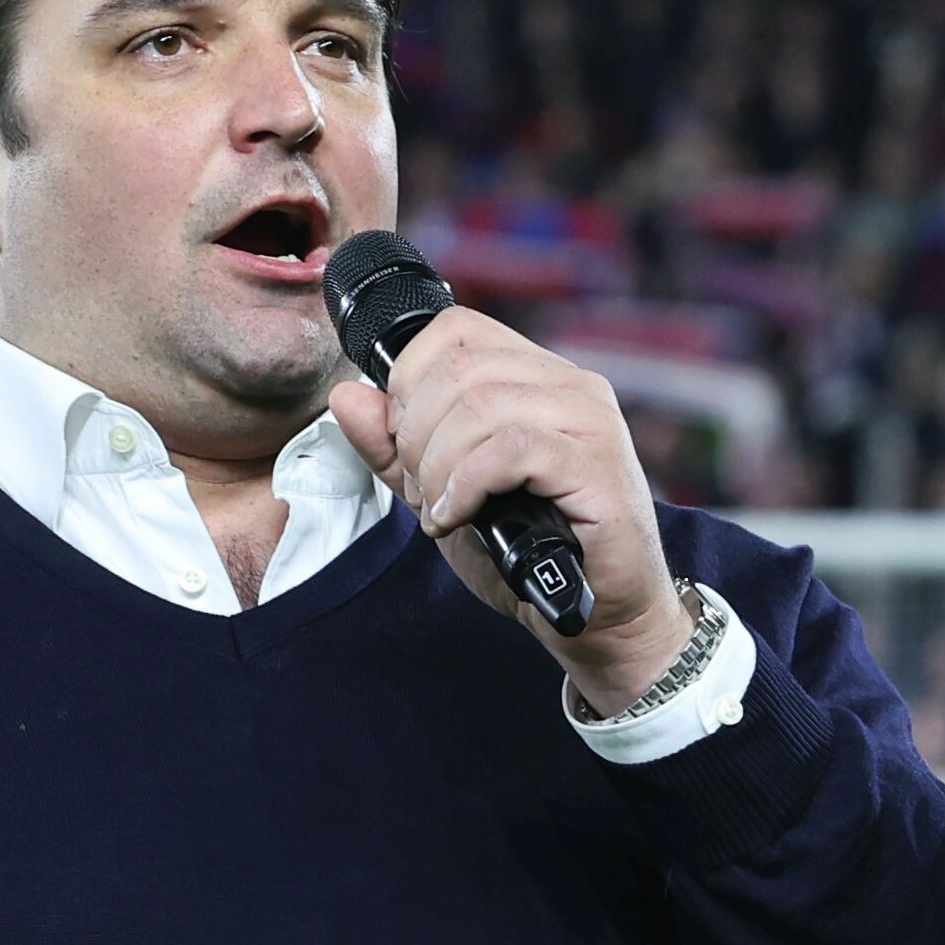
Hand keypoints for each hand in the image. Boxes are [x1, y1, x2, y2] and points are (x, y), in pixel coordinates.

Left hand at [328, 307, 686, 716]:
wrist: (595, 615)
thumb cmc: (527, 552)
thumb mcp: (442, 494)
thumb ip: (393, 448)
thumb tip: (346, 394)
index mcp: (535, 376)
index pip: (455, 329)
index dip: (408, 379)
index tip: (401, 440)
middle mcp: (568, 385)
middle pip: (458, 368)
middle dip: (416, 433)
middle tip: (421, 488)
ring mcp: (588, 420)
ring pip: (480, 406)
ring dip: (438, 466)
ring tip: (441, 510)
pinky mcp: (597, 465)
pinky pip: (511, 450)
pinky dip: (467, 485)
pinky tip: (459, 518)